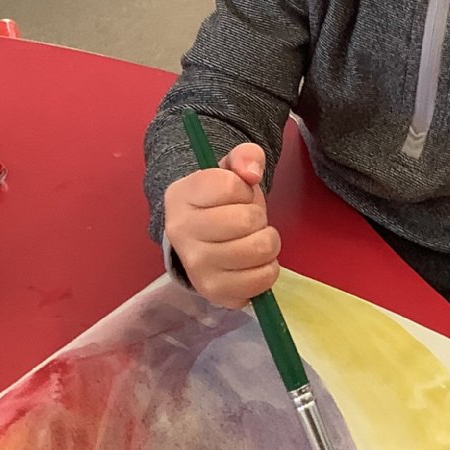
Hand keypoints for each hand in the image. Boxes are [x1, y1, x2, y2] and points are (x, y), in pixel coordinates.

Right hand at [162, 144, 280, 308]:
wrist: (199, 240)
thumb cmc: (219, 201)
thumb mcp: (230, 169)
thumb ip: (245, 156)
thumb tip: (252, 173)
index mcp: (181, 196)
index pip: (231, 186)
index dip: (244, 188)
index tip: (236, 195)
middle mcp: (181, 233)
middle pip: (247, 220)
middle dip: (258, 216)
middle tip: (248, 220)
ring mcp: (196, 267)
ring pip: (258, 250)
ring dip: (267, 242)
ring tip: (254, 239)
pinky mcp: (214, 293)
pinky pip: (261, 281)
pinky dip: (268, 269)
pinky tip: (253, 262)